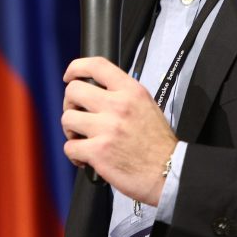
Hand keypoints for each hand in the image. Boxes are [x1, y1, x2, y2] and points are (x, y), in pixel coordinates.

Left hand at [62, 56, 177, 206]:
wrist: (169, 171)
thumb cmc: (158, 142)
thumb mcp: (146, 104)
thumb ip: (123, 94)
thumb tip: (97, 90)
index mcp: (131, 91)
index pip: (97, 65)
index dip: (76, 67)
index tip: (69, 75)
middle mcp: (118, 105)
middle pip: (74, 90)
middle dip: (70, 103)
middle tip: (77, 114)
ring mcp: (107, 128)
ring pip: (67, 118)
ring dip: (70, 130)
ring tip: (82, 137)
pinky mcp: (98, 151)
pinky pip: (69, 147)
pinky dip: (74, 154)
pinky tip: (85, 157)